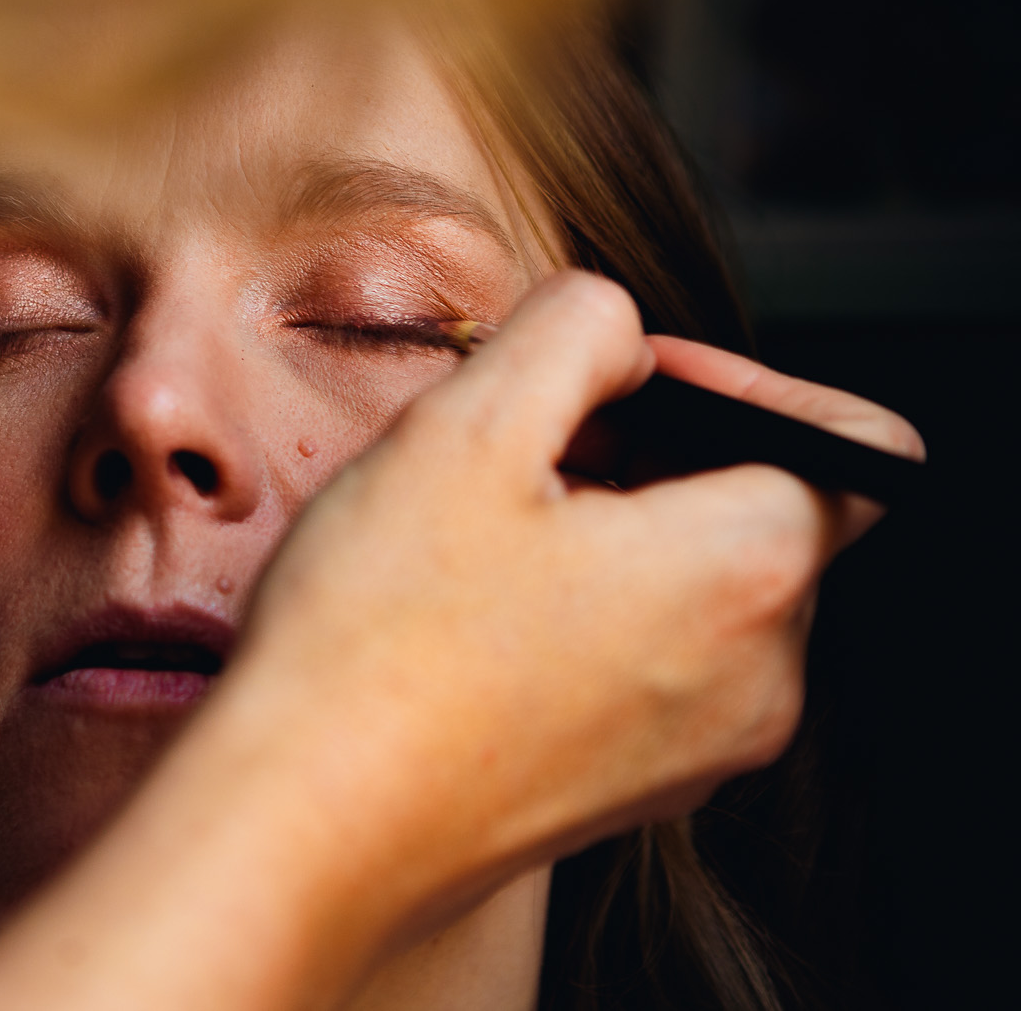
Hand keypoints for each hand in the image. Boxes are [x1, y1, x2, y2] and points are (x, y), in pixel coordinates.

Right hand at [0, 271, 920, 1010]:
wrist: (302, 822)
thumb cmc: (376, 639)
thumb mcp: (466, 422)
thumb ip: (574, 328)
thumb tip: (617, 335)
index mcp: (747, 572)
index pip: (848, 442)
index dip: (738, 381)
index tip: (623, 380)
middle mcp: (758, 677)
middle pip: (758, 511)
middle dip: (647, 453)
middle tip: (514, 449)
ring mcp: (698, 749)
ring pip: (694, 589)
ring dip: (606, 532)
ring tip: (473, 536)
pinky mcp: (630, 792)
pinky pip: (647, 666)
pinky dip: (580, 615)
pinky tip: (465, 613)